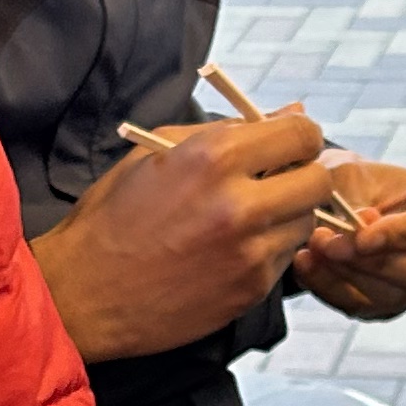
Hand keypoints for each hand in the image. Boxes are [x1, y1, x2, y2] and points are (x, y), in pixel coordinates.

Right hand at [32, 110, 334, 359]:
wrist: (85, 293)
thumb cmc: (113, 217)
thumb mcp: (156, 153)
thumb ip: (227, 130)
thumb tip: (291, 111)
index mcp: (214, 157)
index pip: (301, 133)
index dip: (300, 135)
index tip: (289, 144)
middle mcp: (240, 204)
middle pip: (320, 179)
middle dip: (306, 174)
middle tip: (282, 180)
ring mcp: (250, 252)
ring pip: (306, 222)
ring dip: (288, 214)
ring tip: (248, 218)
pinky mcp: (251, 289)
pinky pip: (284, 258)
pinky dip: (269, 249)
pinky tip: (232, 249)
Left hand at [293, 157, 405, 320]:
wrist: (333, 202)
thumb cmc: (351, 179)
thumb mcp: (348, 170)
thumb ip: (352, 193)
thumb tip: (356, 222)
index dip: (403, 234)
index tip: (362, 234)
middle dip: (373, 261)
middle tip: (328, 243)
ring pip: (394, 296)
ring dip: (347, 275)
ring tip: (313, 247)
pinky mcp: (387, 306)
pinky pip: (363, 308)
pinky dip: (328, 287)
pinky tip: (305, 263)